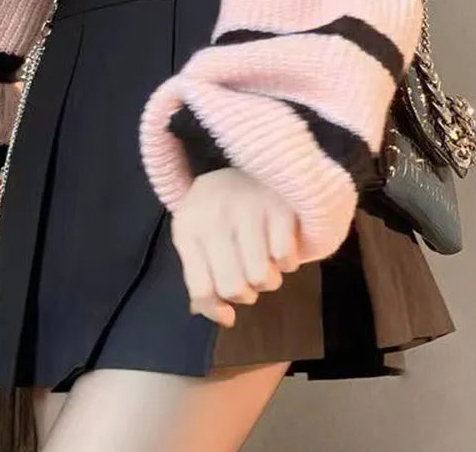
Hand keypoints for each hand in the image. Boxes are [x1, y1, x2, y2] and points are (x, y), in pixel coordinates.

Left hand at [171, 168, 300, 327]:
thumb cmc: (220, 207)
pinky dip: (287, 262)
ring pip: (262, 278)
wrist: (247, 156)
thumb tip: (225, 319)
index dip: (217, 306)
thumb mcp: (198, 236)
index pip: (201, 289)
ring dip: (268, 280)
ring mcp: (249, 208)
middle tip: (250, 275)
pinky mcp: (281, 205)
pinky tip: (280, 244)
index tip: (228, 304)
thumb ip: (202, 278)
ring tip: (266, 260)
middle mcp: (215, 215)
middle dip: (246, 293)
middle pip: (234, 287)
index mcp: (188, 226)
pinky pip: (287, 260)